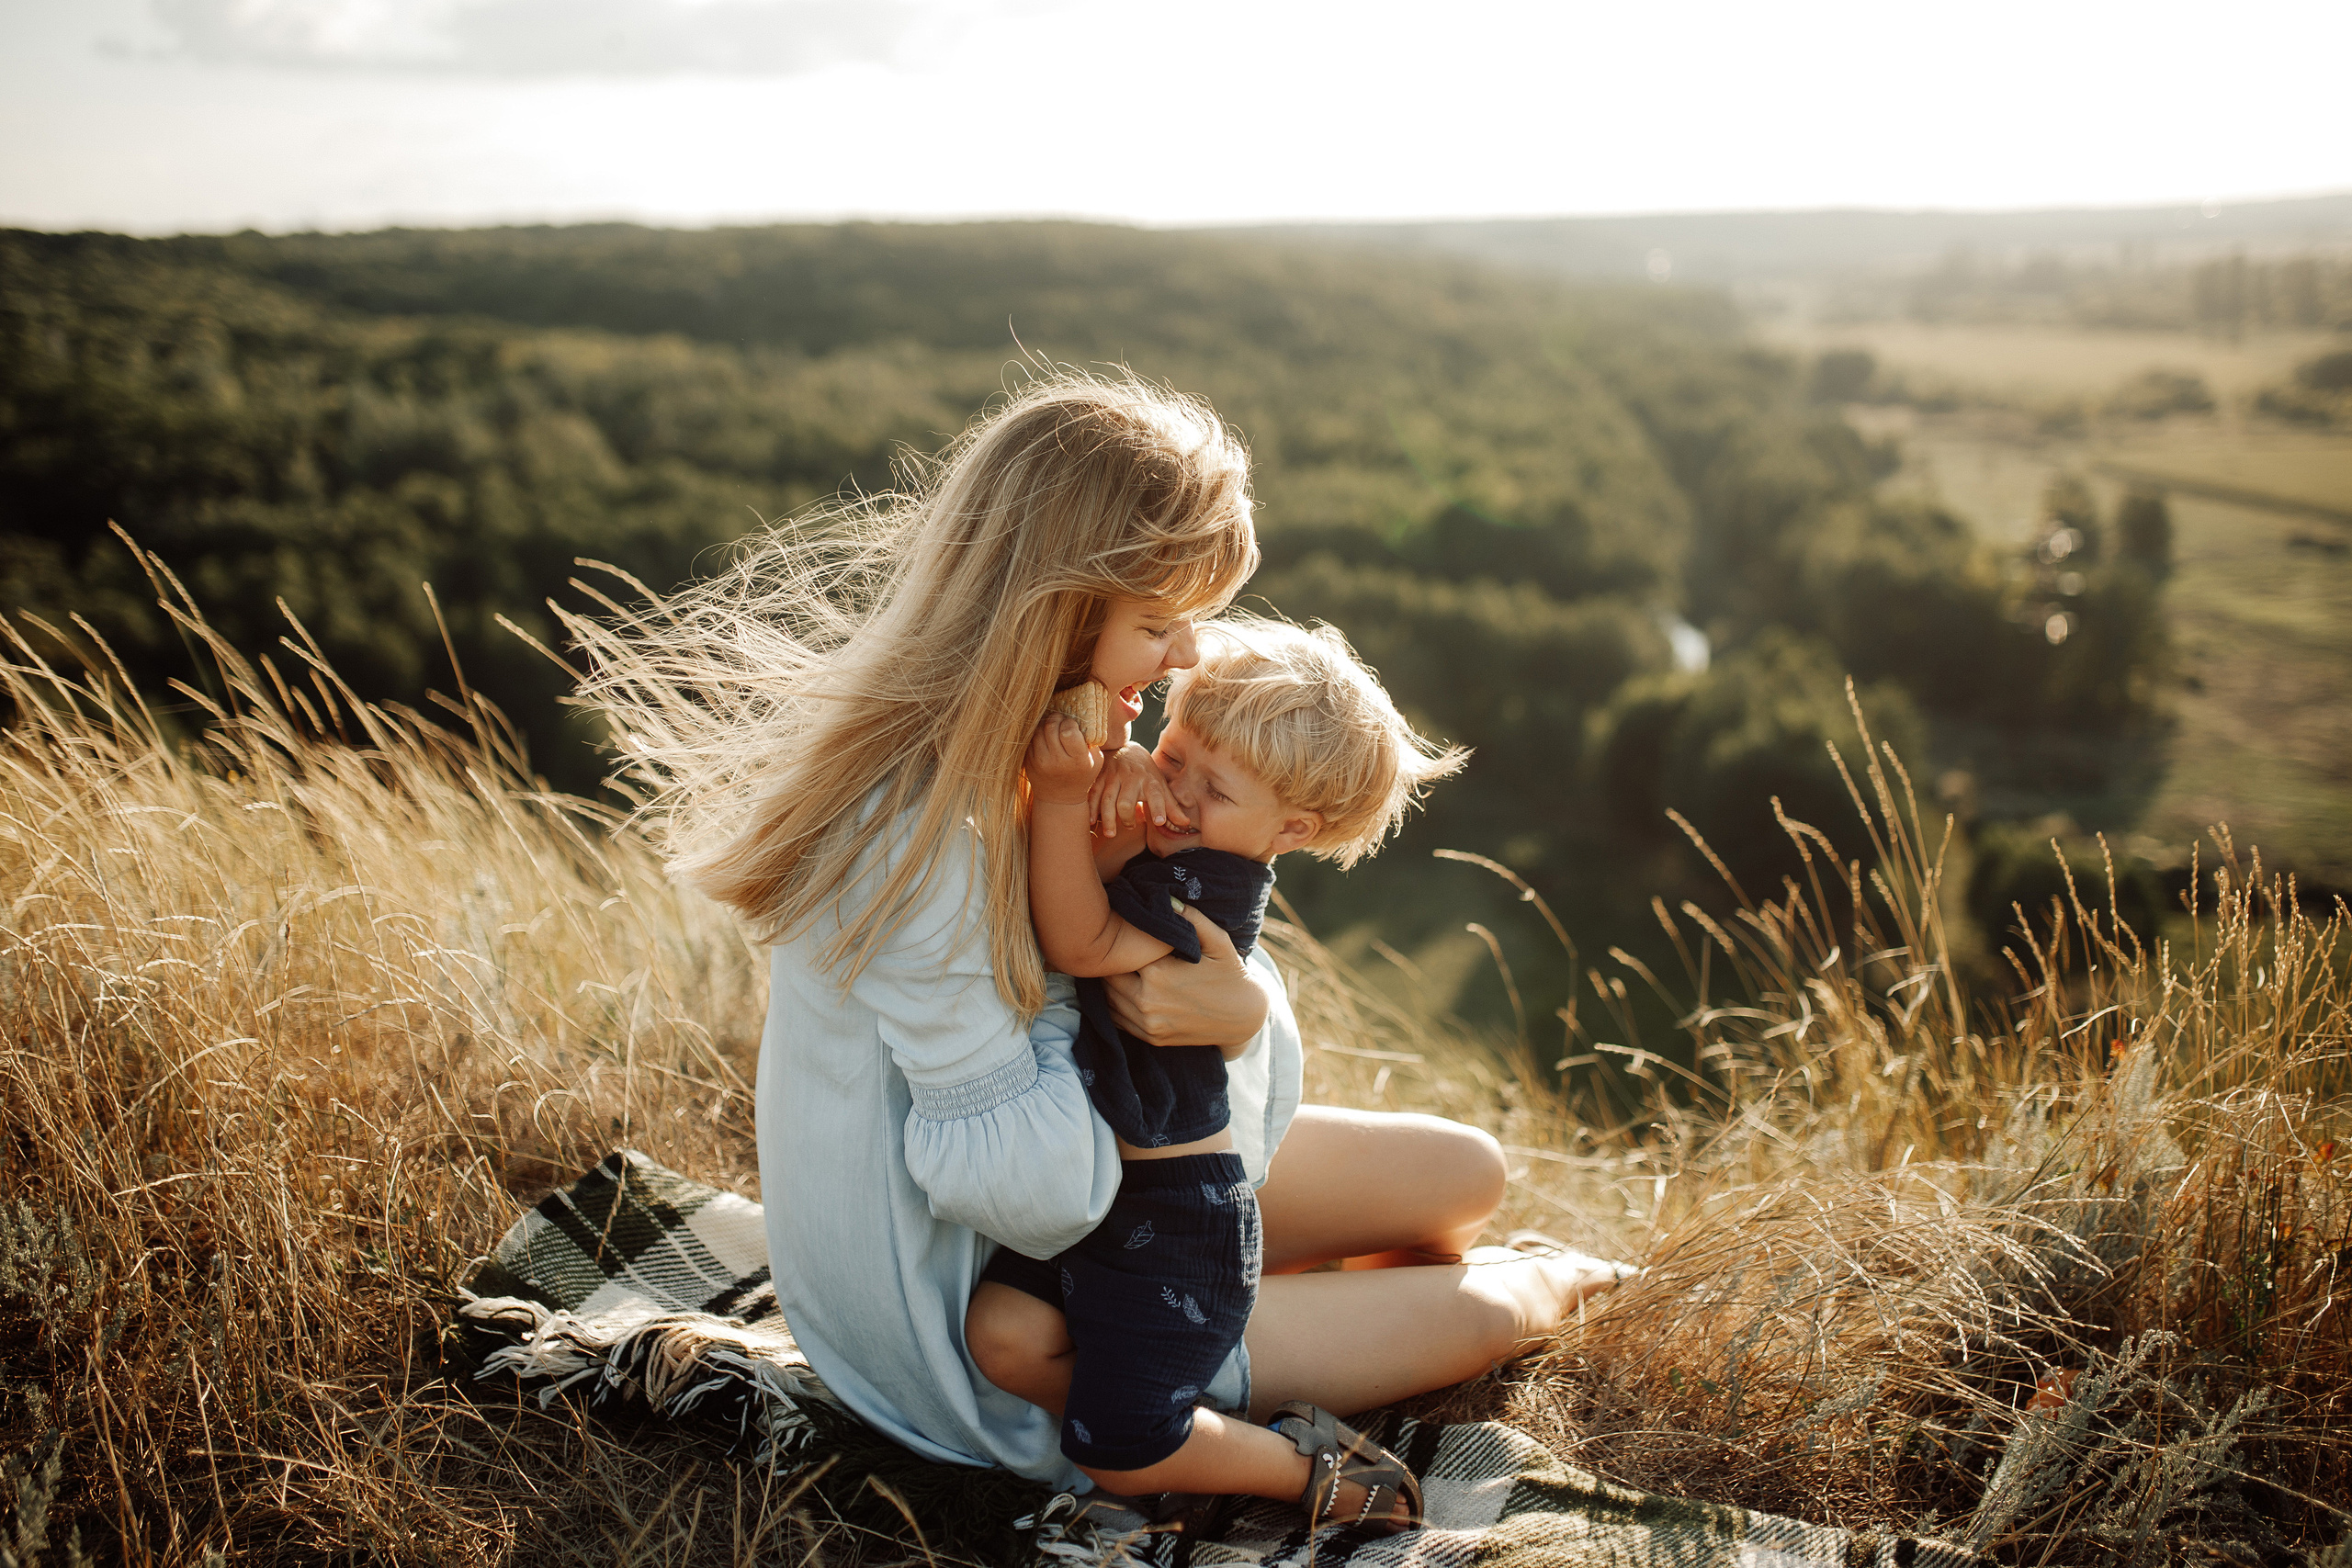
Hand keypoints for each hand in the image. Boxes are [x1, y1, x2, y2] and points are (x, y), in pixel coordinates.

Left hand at [1025, 714, 1101, 806]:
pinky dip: (1037, 734)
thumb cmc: (1082, 775)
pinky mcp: (1029, 762)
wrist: (1060, 799)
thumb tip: (1086, 716)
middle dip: (1057, 718)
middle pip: (1052, 727)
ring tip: (1053, 727)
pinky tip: (1044, 737)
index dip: (1070, 723)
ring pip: (1039, 730)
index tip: (1072, 725)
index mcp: (1077, 761)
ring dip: (1046, 724)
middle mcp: (1057, 762)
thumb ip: (1092, 740)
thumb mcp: (1096, 761)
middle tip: (1061, 720)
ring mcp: (1040, 762)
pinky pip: (1030, 739)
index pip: (1069, 731)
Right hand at [1086, 742, 1188, 838]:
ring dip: (1108, 818)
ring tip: (1110, 834)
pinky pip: (1093, 794)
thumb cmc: (1145, 773)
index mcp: (1150, 781)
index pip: (1156, 795)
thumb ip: (1171, 806)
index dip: (1159, 808)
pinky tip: (1092, 821)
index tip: (1160, 822)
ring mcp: (1113, 778)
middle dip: (1126, 817)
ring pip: (1108, 799)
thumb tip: (1186, 824)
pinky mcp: (1099, 778)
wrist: (1124, 748)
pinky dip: (1092, 808)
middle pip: (1126, 802)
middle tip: (1129, 827)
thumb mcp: (1160, 785)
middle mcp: (1132, 779)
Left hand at [1102, 909, 1270, 1049]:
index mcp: (1158, 974)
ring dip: (1109, 984)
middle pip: (1109, 977)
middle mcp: (1146, 1002)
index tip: (1122, 933)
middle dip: (1111, 963)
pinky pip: (1117, 1020)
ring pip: (1108, 999)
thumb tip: (1168, 899)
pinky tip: (1123, 990)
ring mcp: (1147, 1024)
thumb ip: (1192, 918)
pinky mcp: (1151, 1037)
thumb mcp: (1217, 941)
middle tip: (1115, 948)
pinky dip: (1114, 1005)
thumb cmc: (1230, 975)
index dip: (1120, 942)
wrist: (1243, 1019)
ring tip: (1118, 967)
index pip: (1121, 954)